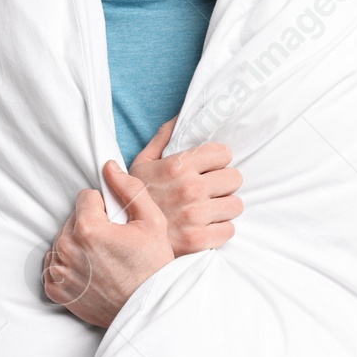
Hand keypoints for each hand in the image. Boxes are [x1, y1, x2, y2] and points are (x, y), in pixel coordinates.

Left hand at [43, 161, 171, 328]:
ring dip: (78, 244)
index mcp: (87, 227)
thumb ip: (129, 189)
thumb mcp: (152, 222)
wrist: (148, 310)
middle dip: (90, 225)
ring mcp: (59, 271)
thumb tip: (108, 167)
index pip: (86, 197)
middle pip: (72, 219)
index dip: (104, 207)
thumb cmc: (153, 266)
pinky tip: (89, 271)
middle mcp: (67, 248)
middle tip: (113, 243)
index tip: (117, 224)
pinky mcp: (56, 290)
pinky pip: (54, 265)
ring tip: (102, 258)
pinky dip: (68, 266)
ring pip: (62, 240)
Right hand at [129, 115, 242, 255]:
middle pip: (234, 177)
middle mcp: (189, 189)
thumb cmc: (134, 197)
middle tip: (209, 189)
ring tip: (208, 208)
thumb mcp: (142, 163)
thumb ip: (163, 138)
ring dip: (223, 206)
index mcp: (177, 166)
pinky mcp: (199, 240)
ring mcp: (195, 216)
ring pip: (235, 204)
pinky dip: (219, 229)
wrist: (121, 237)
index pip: (223, 153)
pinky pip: (229, 229)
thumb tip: (180, 115)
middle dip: (223, 182)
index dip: (216, 160)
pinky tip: (205, 226)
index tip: (208, 168)